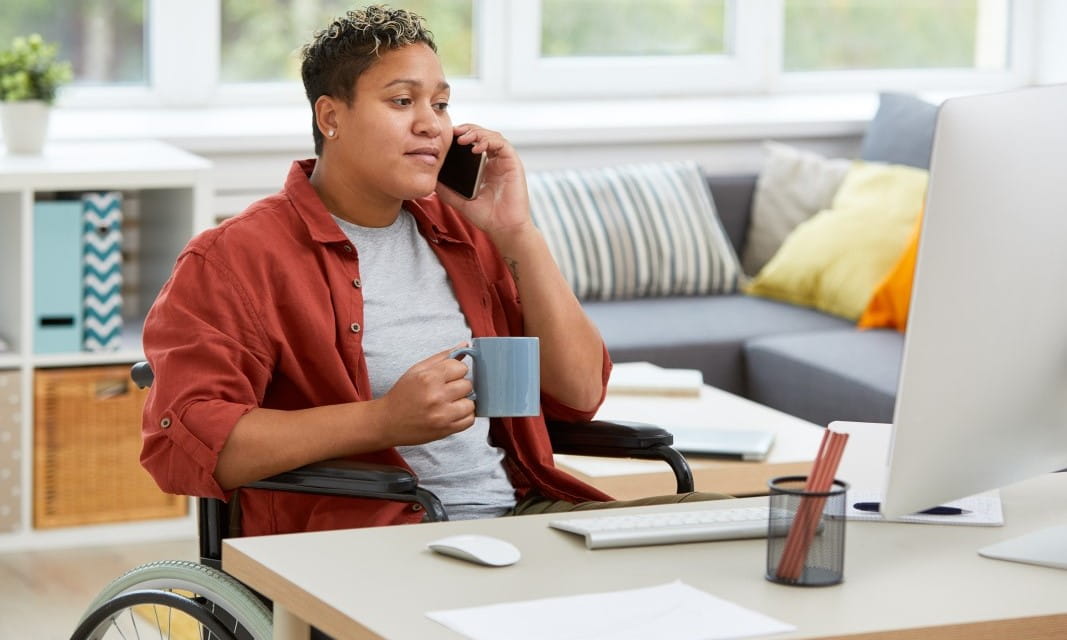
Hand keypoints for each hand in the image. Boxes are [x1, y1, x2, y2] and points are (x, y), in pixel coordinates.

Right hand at [378, 345, 475, 445]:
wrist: (387, 421)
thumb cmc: (402, 394)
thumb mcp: (417, 370)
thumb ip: (442, 357)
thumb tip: (465, 345)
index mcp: (428, 378)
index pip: (461, 368)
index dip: (456, 371)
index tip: (449, 376)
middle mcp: (436, 396)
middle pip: (468, 385)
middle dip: (460, 386)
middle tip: (447, 390)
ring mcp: (442, 415)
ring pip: (471, 403)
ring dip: (463, 402)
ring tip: (450, 403)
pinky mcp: (446, 430)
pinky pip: (469, 420)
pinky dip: (464, 416)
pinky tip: (453, 413)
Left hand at [435, 124, 533, 242]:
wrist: (503, 228)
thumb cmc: (486, 216)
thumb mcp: (459, 200)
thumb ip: (446, 189)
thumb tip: (430, 179)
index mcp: (484, 167)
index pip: (473, 143)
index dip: (461, 135)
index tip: (447, 136)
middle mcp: (495, 161)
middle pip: (482, 135)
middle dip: (467, 130)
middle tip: (454, 132)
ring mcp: (504, 162)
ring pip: (492, 136)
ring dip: (477, 133)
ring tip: (463, 139)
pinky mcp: (513, 163)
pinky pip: (502, 144)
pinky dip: (489, 141)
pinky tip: (476, 148)